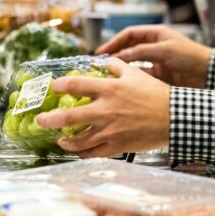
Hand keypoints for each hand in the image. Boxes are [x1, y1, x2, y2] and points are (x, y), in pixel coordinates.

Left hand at [35, 59, 169, 157]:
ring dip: (65, 141)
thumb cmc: (155, 93)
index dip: (60, 86)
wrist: (174, 117)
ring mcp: (110, 130)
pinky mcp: (117, 146)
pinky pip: (94, 153)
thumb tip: (97, 61)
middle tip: (40, 120)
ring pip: (78, 140)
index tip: (53, 87)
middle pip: (68, 117)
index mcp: (109, 89)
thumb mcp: (134, 73)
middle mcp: (105, 110)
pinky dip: (83, 154)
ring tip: (59, 139)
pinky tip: (78, 151)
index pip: (75, 85)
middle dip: (49, 119)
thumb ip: (114, 65)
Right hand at [96, 25, 210, 88]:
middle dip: (114, 54)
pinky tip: (124, 83)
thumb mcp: (165, 50)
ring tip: (108, 74)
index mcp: (156, 34)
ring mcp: (156, 61)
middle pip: (129, 48)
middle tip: (99, 64)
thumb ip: (142, 52)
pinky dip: (132, 77)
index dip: (114, 41)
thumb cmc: (190, 56)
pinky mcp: (160, 75)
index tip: (101, 51)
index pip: (129, 34)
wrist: (209, 75)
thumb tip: (120, 55)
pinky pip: (142, 75)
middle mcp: (154, 46)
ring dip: (122, 67)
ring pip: (134, 62)